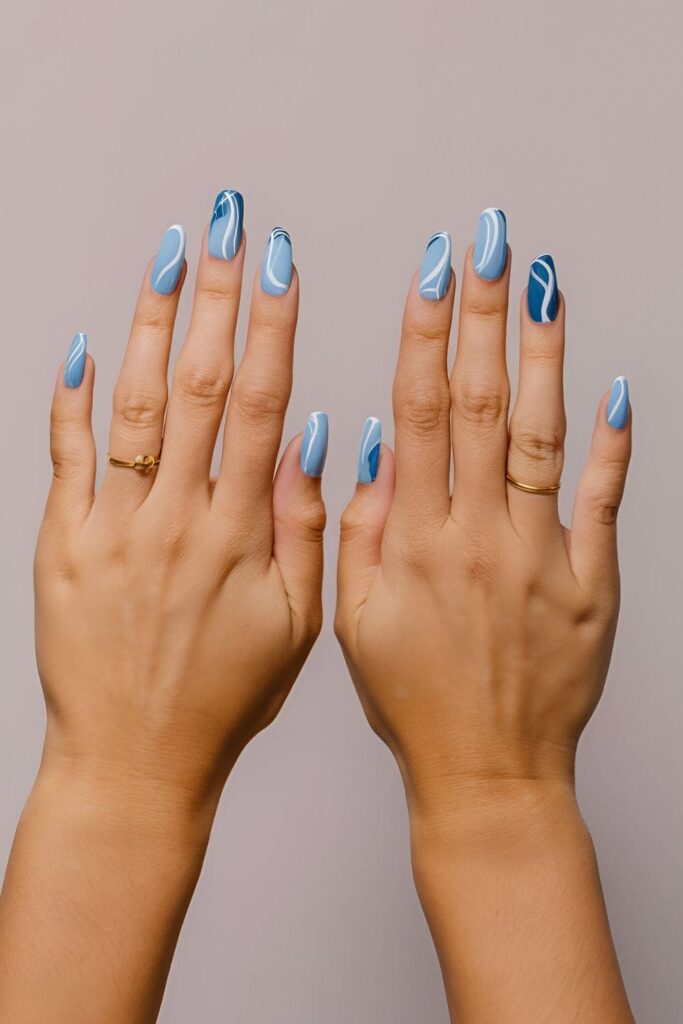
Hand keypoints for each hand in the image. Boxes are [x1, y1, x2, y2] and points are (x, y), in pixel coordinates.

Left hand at [0, 202, 327, 1023]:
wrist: (135, 761)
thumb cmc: (221, 699)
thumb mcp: (295, 624)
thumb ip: (305, 527)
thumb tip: (314, 440)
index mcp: (240, 533)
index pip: (264, 407)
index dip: (275, 330)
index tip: (283, 270)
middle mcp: (178, 517)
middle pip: (202, 386)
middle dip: (218, 298)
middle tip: (228, 231)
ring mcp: (115, 527)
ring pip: (137, 406)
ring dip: (154, 327)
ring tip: (168, 259)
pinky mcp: (64, 546)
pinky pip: (68, 459)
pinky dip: (72, 402)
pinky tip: (82, 348)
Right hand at [335, 218, 632, 1021]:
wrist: (488, 774)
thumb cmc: (415, 700)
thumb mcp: (354, 619)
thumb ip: (357, 530)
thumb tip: (372, 448)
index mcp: (414, 540)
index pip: (417, 414)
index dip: (422, 337)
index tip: (429, 276)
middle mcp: (477, 535)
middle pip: (478, 404)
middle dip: (480, 315)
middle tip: (486, 246)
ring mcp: (540, 555)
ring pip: (541, 435)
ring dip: (542, 355)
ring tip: (542, 287)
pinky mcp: (590, 584)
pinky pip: (603, 502)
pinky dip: (613, 445)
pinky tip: (615, 388)